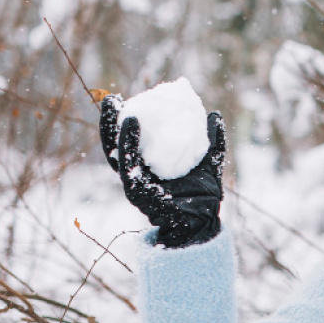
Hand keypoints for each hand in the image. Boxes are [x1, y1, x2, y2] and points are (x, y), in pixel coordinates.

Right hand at [99, 95, 225, 247]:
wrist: (204, 223)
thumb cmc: (203, 198)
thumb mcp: (210, 165)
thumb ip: (212, 143)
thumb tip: (214, 115)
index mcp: (149, 168)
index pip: (131, 141)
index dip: (125, 121)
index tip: (125, 99)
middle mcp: (137, 175)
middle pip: (116, 145)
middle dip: (110, 122)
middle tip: (111, 99)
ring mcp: (134, 184)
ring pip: (115, 152)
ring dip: (111, 128)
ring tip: (114, 105)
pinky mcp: (136, 191)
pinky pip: (128, 164)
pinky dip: (126, 142)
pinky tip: (131, 122)